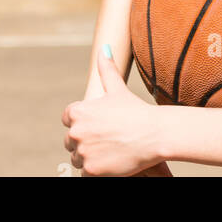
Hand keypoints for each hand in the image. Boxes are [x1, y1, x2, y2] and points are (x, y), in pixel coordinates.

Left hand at [62, 48, 163, 176]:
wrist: (154, 134)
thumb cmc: (137, 111)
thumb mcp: (119, 89)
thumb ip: (107, 69)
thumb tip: (104, 48)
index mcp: (79, 111)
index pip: (67, 119)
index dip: (81, 121)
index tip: (97, 124)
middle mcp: (76, 132)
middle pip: (71, 140)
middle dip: (84, 140)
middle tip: (107, 139)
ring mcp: (83, 152)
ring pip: (77, 158)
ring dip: (89, 156)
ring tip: (110, 149)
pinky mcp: (91, 170)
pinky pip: (85, 173)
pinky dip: (96, 170)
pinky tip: (111, 161)